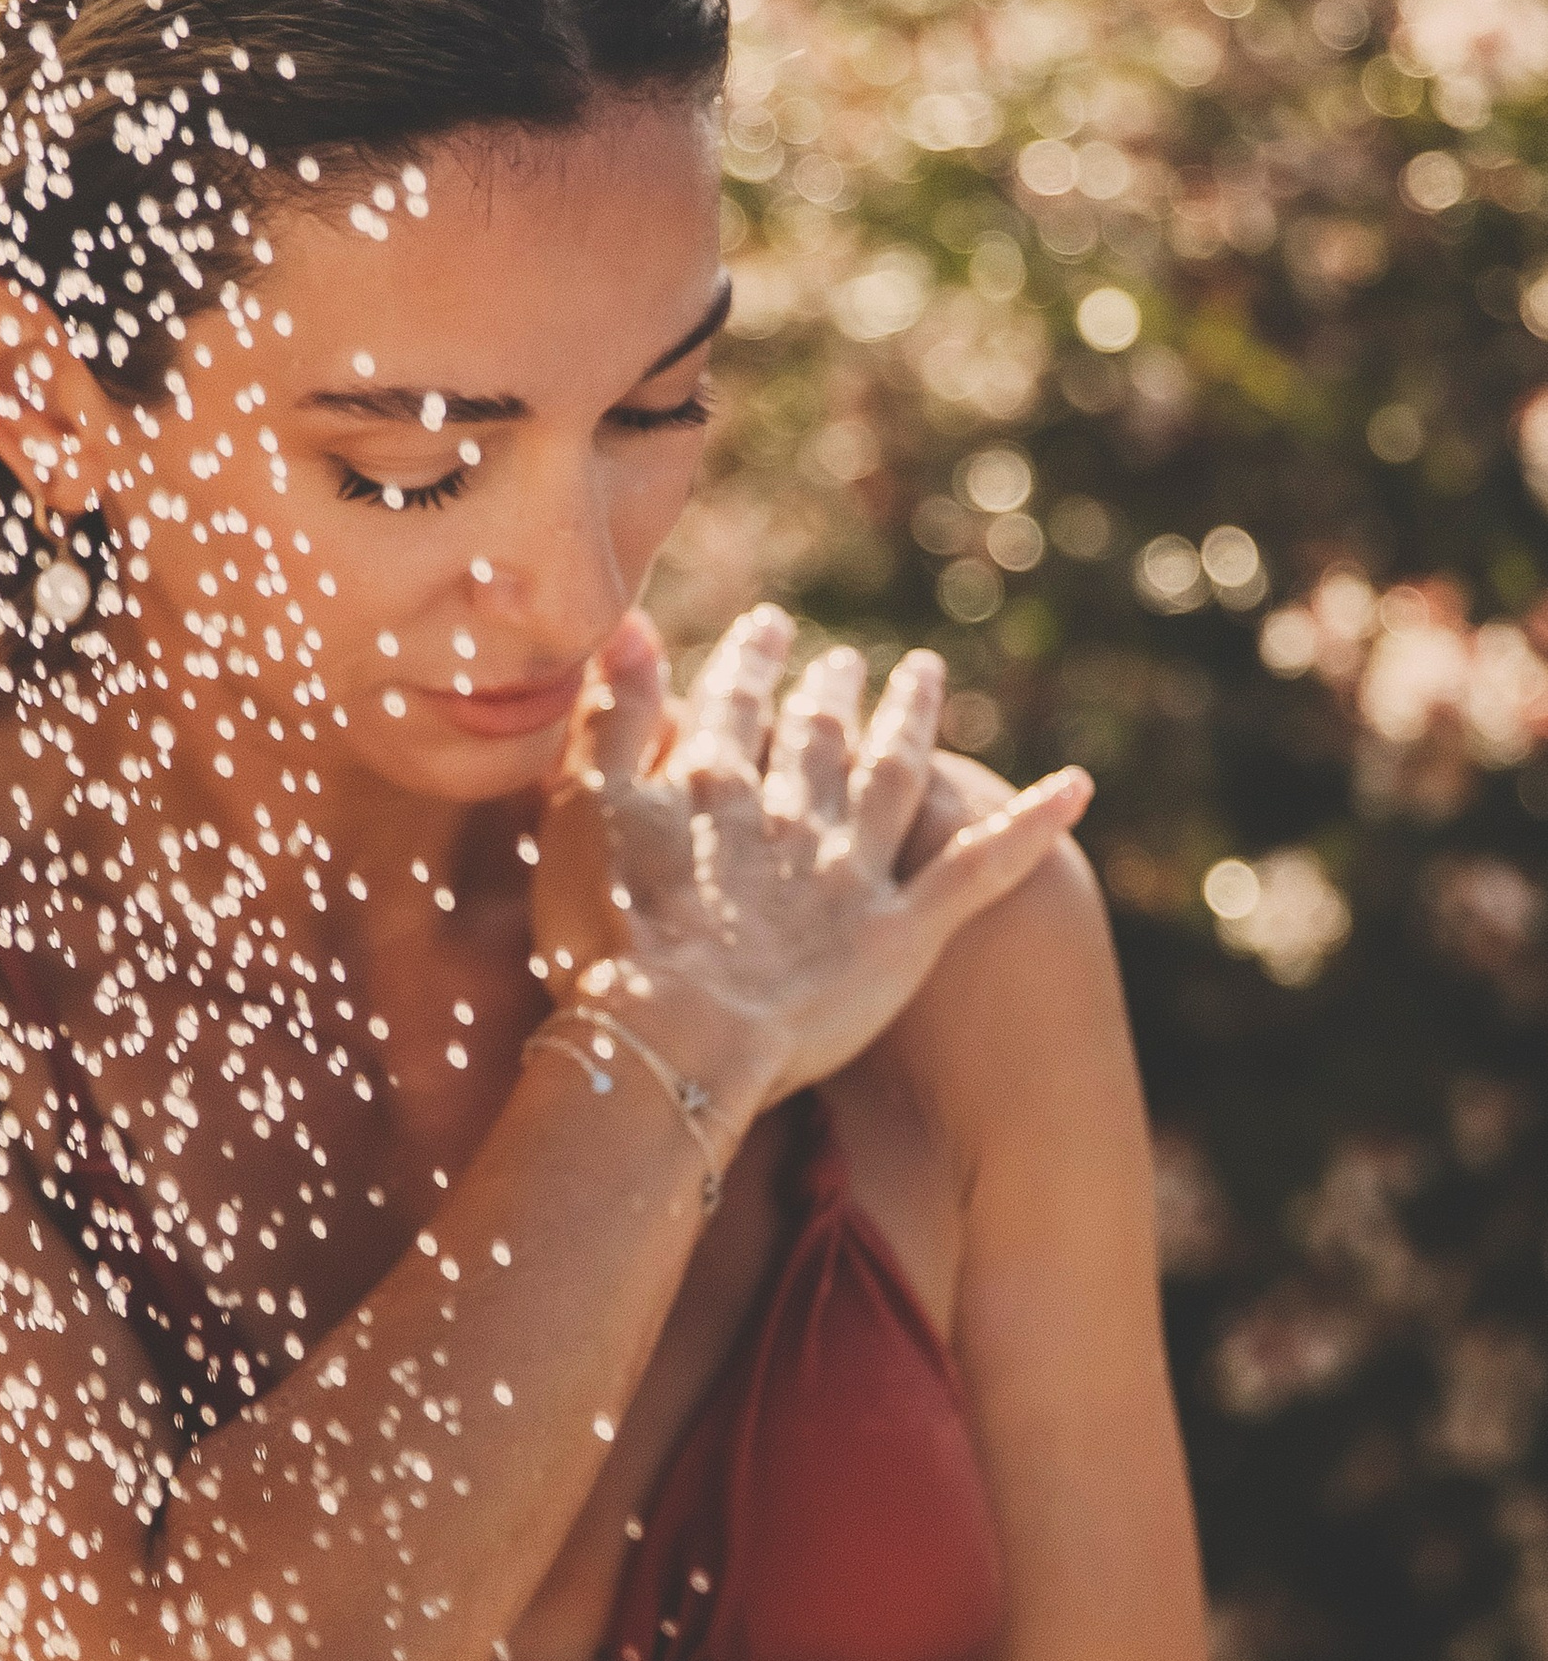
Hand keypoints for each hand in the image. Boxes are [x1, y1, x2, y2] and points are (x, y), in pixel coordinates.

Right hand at [530, 605, 1090, 1106]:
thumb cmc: (607, 938)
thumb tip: (630, 623)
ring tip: (924, 676)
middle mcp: (794, 811)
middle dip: (830, 690)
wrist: (673, 1038)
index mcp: (712, 784)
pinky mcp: (904, 933)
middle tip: (842, 660)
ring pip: (896, 774)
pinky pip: (981, 869)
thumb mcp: (583, 814)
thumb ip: (612, 719)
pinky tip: (1078, 787)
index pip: (734, 705)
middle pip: (817, 734)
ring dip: (912, 719)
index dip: (751, 663)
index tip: (768, 627)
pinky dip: (1031, 824)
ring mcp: (854, 870)